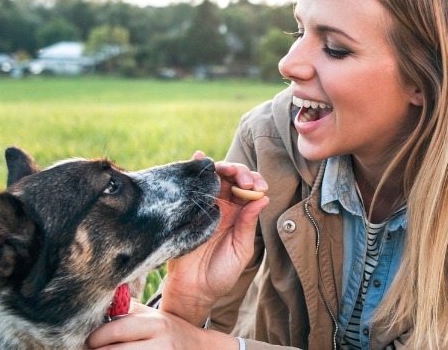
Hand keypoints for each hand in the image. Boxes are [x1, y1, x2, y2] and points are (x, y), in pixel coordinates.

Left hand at [87, 302, 238, 348]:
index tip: (89, 340)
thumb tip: (93, 306)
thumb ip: (126, 310)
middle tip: (89, 349)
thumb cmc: (165, 329)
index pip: (117, 330)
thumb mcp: (151, 316)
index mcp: (155, 323)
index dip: (96, 337)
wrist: (196, 347)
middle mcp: (161, 343)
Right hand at [160, 151, 268, 325]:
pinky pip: (189, 185)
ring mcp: (202, 206)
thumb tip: (263, 199)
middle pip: (231, 178)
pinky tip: (200, 156)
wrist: (193, 291)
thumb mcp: (241, 250)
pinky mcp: (185, 209)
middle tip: (246, 182)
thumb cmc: (220, 273)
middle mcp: (221, 206)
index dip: (256, 182)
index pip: (249, 189)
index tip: (259, 188)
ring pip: (213, 177)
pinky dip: (194, 167)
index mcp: (238, 215)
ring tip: (229, 171)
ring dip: (223, 168)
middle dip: (241, 172)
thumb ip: (248, 224)